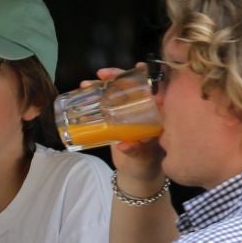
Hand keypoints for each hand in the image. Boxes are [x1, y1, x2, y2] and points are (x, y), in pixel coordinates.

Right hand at [76, 65, 165, 193]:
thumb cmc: (145, 164)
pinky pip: (107, 103)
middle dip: (118, 76)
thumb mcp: (143, 158)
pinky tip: (85, 89)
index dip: (146, 75)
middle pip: (132, 85)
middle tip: (104, 75)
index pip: (154, 87)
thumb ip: (136, 151)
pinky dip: (96, 94)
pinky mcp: (116, 119)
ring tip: (88, 82)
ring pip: (118, 92)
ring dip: (103, 84)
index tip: (137, 68)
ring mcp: (129, 113)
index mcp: (156, 114)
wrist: (136, 174)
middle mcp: (144, 109)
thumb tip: (125, 144)